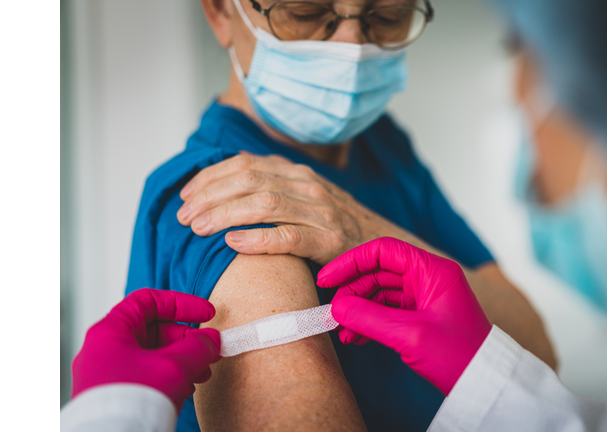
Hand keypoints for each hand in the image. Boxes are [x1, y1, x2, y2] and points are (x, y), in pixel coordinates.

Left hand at [71, 289, 221, 411]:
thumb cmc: (131, 402)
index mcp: (110, 332)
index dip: (181, 303)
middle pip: (152, 330)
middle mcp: (104, 350)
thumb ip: (198, 346)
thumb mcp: (175, 366)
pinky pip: (145, 376)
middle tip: (209, 348)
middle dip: (186, 338)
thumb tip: (212, 340)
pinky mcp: (113, 395)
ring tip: (202, 373)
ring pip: (151, 355)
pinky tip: (186, 389)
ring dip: (181, 359)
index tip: (206, 313)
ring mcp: (106, 374)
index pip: (148, 301)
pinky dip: (169, 377)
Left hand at [176, 152, 404, 264]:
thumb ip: (271, 187)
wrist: (381, 244)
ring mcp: (320, 211)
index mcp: (296, 172)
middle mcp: (307, 184)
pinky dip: (257, 238)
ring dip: (223, 215)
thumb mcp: (303, 196)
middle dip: (209, 196)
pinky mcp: (329, 240)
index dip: (209, 177)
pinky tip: (232, 243)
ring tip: (197, 228)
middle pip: (248, 180)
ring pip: (263, 204)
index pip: (244, 164)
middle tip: (183, 216)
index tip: (185, 195)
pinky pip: (288, 236)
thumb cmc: (332, 225)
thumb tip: (224, 185)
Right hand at [317, 237, 491, 395]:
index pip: (384, 251)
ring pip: (380, 294)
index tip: (327, 278)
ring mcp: (425, 299)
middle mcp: (428, 279)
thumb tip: (337, 307)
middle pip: (379, 272)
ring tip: (341, 330)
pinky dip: (369, 322)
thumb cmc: (460, 355)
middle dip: (352, 291)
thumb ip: (369, 318)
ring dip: (358, 310)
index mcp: (432, 271)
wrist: (484, 384)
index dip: (352, 261)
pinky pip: (387, 312)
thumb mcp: (410, 335)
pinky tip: (354, 337)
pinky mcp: (421, 318)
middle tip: (333, 311)